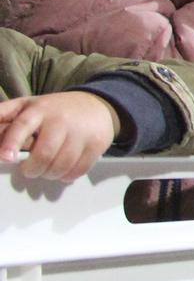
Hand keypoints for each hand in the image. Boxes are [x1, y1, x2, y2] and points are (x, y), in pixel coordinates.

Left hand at [0, 92, 119, 181]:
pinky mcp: (97, 144)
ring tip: (47, 169)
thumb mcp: (28, 105)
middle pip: (44, 154)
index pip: (23, 125)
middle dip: (32, 169)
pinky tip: (64, 170)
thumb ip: (3, 114)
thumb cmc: (55, 109)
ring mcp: (81, 133)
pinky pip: (78, 170)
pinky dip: (67, 176)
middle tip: (30, 169)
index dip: (12, 143)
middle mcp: (61, 120)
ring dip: (50, 174)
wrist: (97, 104)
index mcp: (39, 110)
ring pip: (61, 166)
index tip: (6, 158)